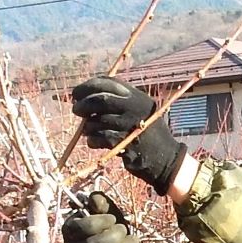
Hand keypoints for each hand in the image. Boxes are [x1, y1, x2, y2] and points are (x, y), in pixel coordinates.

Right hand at [62, 192, 144, 242]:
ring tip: (133, 240)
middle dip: (117, 234)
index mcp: (70, 231)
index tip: (112, 219)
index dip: (100, 222)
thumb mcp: (103, 212)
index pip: (82, 228)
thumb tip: (95, 199)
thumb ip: (99, 203)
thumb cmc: (107, 228)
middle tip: (124, 229)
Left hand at [71, 76, 186, 193]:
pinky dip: (93, 140)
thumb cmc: (147, 133)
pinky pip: (101, 139)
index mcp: (138, 97)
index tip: (76, 93)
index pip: (108, 83)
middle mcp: (136, 109)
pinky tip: (94, 142)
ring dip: (87, 126)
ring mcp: (132, 127)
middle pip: (101, 100)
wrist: (166, 159)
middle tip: (76, 110)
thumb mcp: (139, 110)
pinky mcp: (127, 145)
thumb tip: (84, 95)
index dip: (87, 86)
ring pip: (98, 121)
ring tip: (87, 130)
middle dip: (84, 104)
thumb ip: (118, 100)